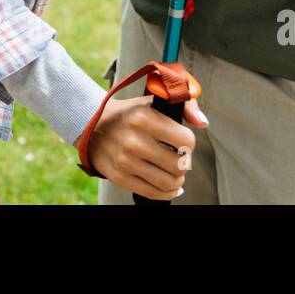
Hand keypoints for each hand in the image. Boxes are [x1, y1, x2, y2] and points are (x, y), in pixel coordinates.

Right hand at [80, 95, 206, 199]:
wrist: (91, 125)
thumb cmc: (129, 113)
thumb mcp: (152, 100)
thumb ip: (183, 105)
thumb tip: (203, 123)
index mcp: (143, 117)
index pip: (185, 140)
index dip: (189, 143)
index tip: (182, 142)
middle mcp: (134, 141)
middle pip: (179, 165)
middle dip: (184, 164)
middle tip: (180, 159)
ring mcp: (125, 161)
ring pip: (168, 183)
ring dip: (178, 180)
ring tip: (175, 173)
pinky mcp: (119, 177)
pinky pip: (152, 193)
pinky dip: (166, 193)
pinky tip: (168, 186)